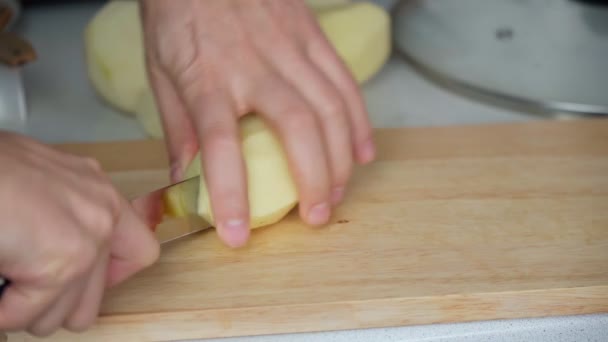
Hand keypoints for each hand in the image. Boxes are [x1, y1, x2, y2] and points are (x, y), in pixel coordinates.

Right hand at [0, 132, 158, 336]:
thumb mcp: (43, 182)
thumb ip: (65, 215)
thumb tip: (54, 255)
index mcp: (100, 195)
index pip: (140, 253)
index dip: (108, 278)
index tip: (76, 283)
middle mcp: (102, 215)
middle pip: (93, 301)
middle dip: (51, 305)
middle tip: (23, 287)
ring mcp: (86, 242)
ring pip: (60, 316)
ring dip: (25, 309)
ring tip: (6, 276)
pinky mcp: (59, 265)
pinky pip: (23, 316)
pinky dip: (2, 311)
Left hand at [139, 0, 375, 247]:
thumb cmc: (177, 13)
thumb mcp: (161, 71)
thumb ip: (178, 129)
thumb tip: (185, 182)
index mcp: (207, 78)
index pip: (220, 145)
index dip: (229, 194)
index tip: (237, 235)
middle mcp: (253, 64)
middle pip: (297, 128)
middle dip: (314, 180)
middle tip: (316, 217)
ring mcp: (289, 46)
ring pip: (330, 108)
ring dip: (341, 158)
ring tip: (338, 192)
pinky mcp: (312, 34)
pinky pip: (345, 82)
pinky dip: (358, 121)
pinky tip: (362, 152)